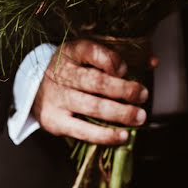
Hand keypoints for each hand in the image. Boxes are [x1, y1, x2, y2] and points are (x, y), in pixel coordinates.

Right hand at [32, 39, 149, 144]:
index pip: (92, 52)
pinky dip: (105, 135)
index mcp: (71, 52)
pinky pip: (83, 131)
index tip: (126, 69)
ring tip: (139, 116)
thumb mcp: (86, 55)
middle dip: (124, 90)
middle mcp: (62, 74)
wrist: (34, 87)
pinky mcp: (55, 121)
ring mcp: (58, 98)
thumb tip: (153, 61)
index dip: (113, 61)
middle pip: (96, 82)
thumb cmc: (70, 69)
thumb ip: (119, 58)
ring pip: (93, 106)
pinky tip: (123, 136)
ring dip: (120, 113)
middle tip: (143, 95)